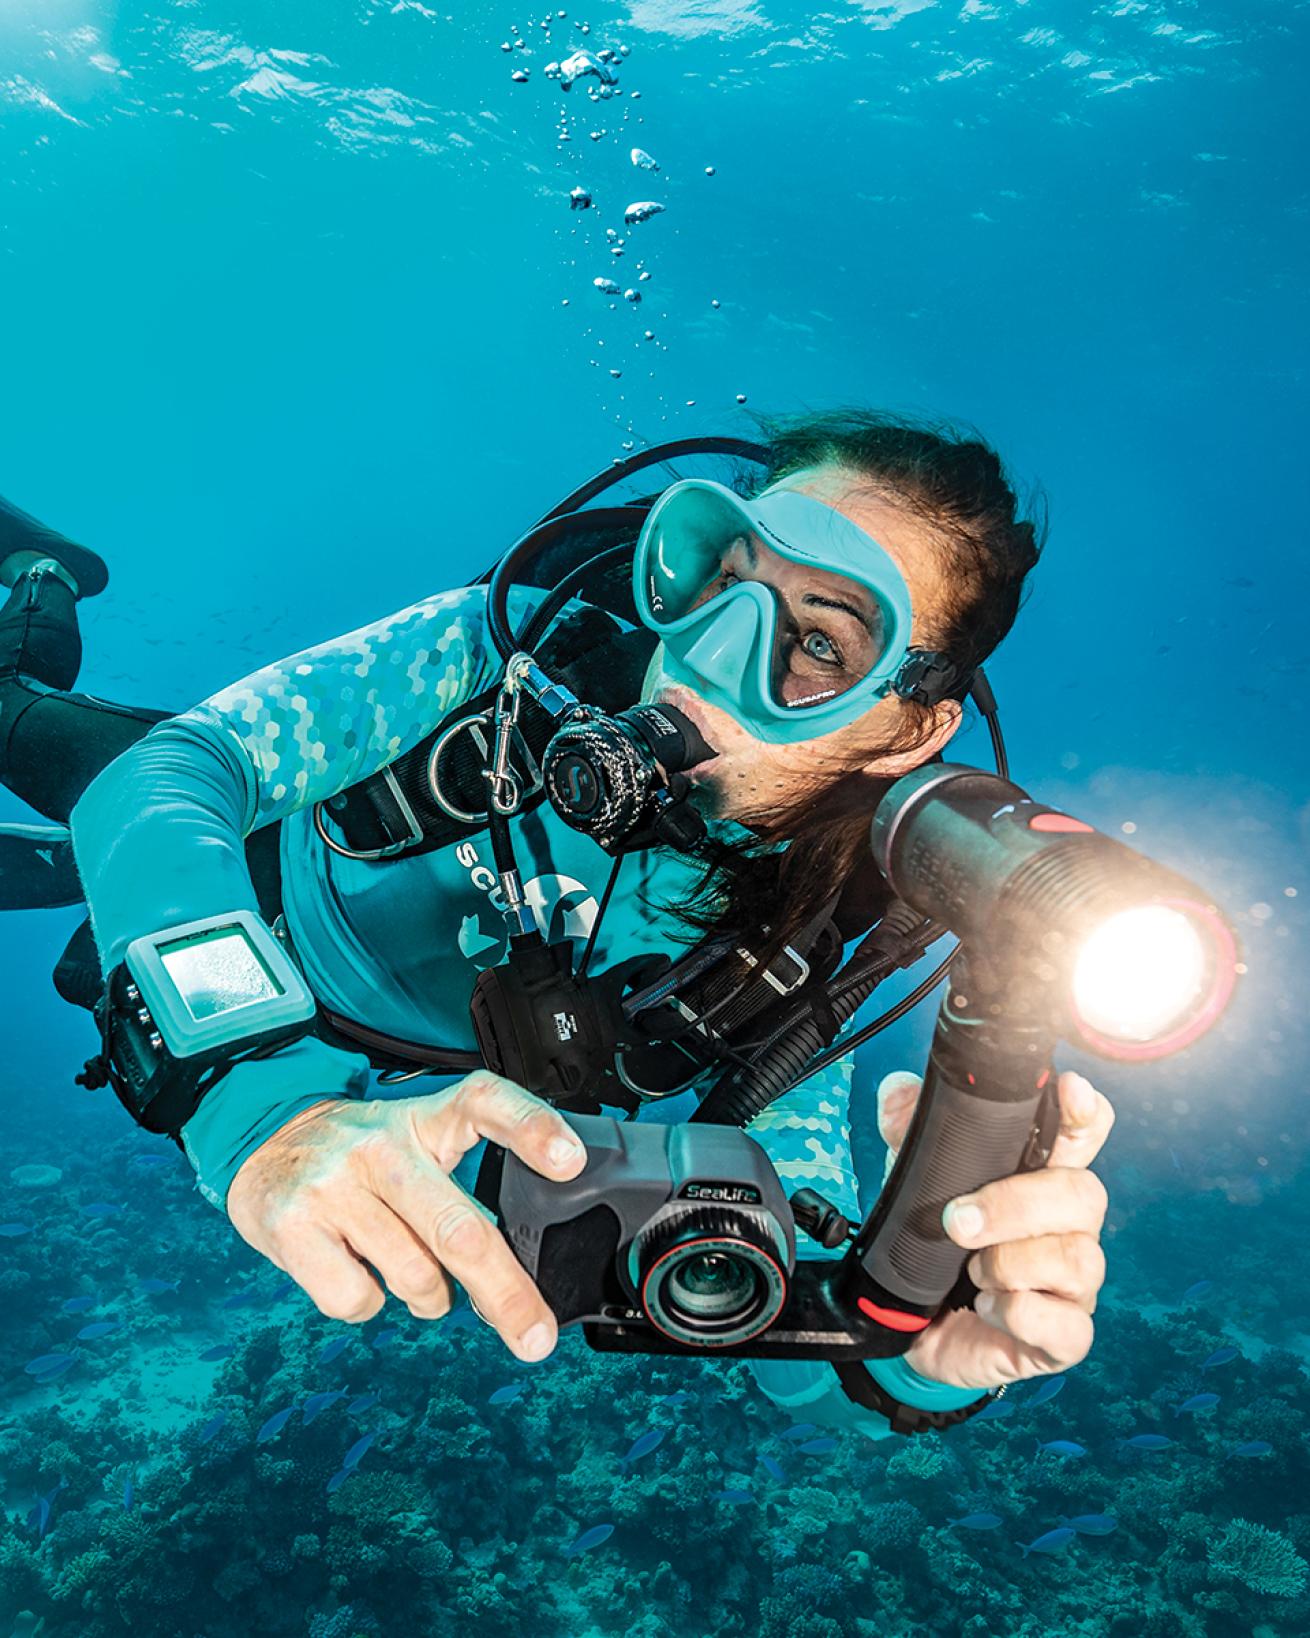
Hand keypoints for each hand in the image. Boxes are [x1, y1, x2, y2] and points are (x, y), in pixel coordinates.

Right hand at [225, 1071, 587, 1361]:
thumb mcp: (418, 1142)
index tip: (570, 1162)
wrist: (264, 1141)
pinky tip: (355, 1269)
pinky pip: (356, 1299)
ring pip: (413, 1275)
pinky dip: (367, 1303)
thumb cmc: (364, 1159)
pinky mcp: (293, 1224)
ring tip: (414, 1275)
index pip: (484, 1102)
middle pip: (458, 1227)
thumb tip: (517, 1280)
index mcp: (425, 1118)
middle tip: (536, 1338)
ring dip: (429, 1298)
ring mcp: (335, 1184)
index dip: (531, 1128)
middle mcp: (381, 1145)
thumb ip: (464, 1189)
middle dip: (504, 1293)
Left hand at [875, 1067, 1113, 1390]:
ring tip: (971, 1270)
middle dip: (1015, 1204)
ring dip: (1010, 1262)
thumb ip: (906, 1128)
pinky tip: (986, 1307)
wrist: (915, 1326)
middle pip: (1085, 1195)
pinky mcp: (1064, 1338)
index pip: (1084, 1135)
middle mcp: (1069, 1227)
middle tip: (957, 1220)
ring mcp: (1073, 1285)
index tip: (1071, 1092)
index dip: (1085, 1114)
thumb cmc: (934, 1243)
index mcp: (1042, 1178)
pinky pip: (1067, 1327)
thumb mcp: (913, 1179)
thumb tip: (899, 1091)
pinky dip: (1018, 1313)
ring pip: (1078, 1259)